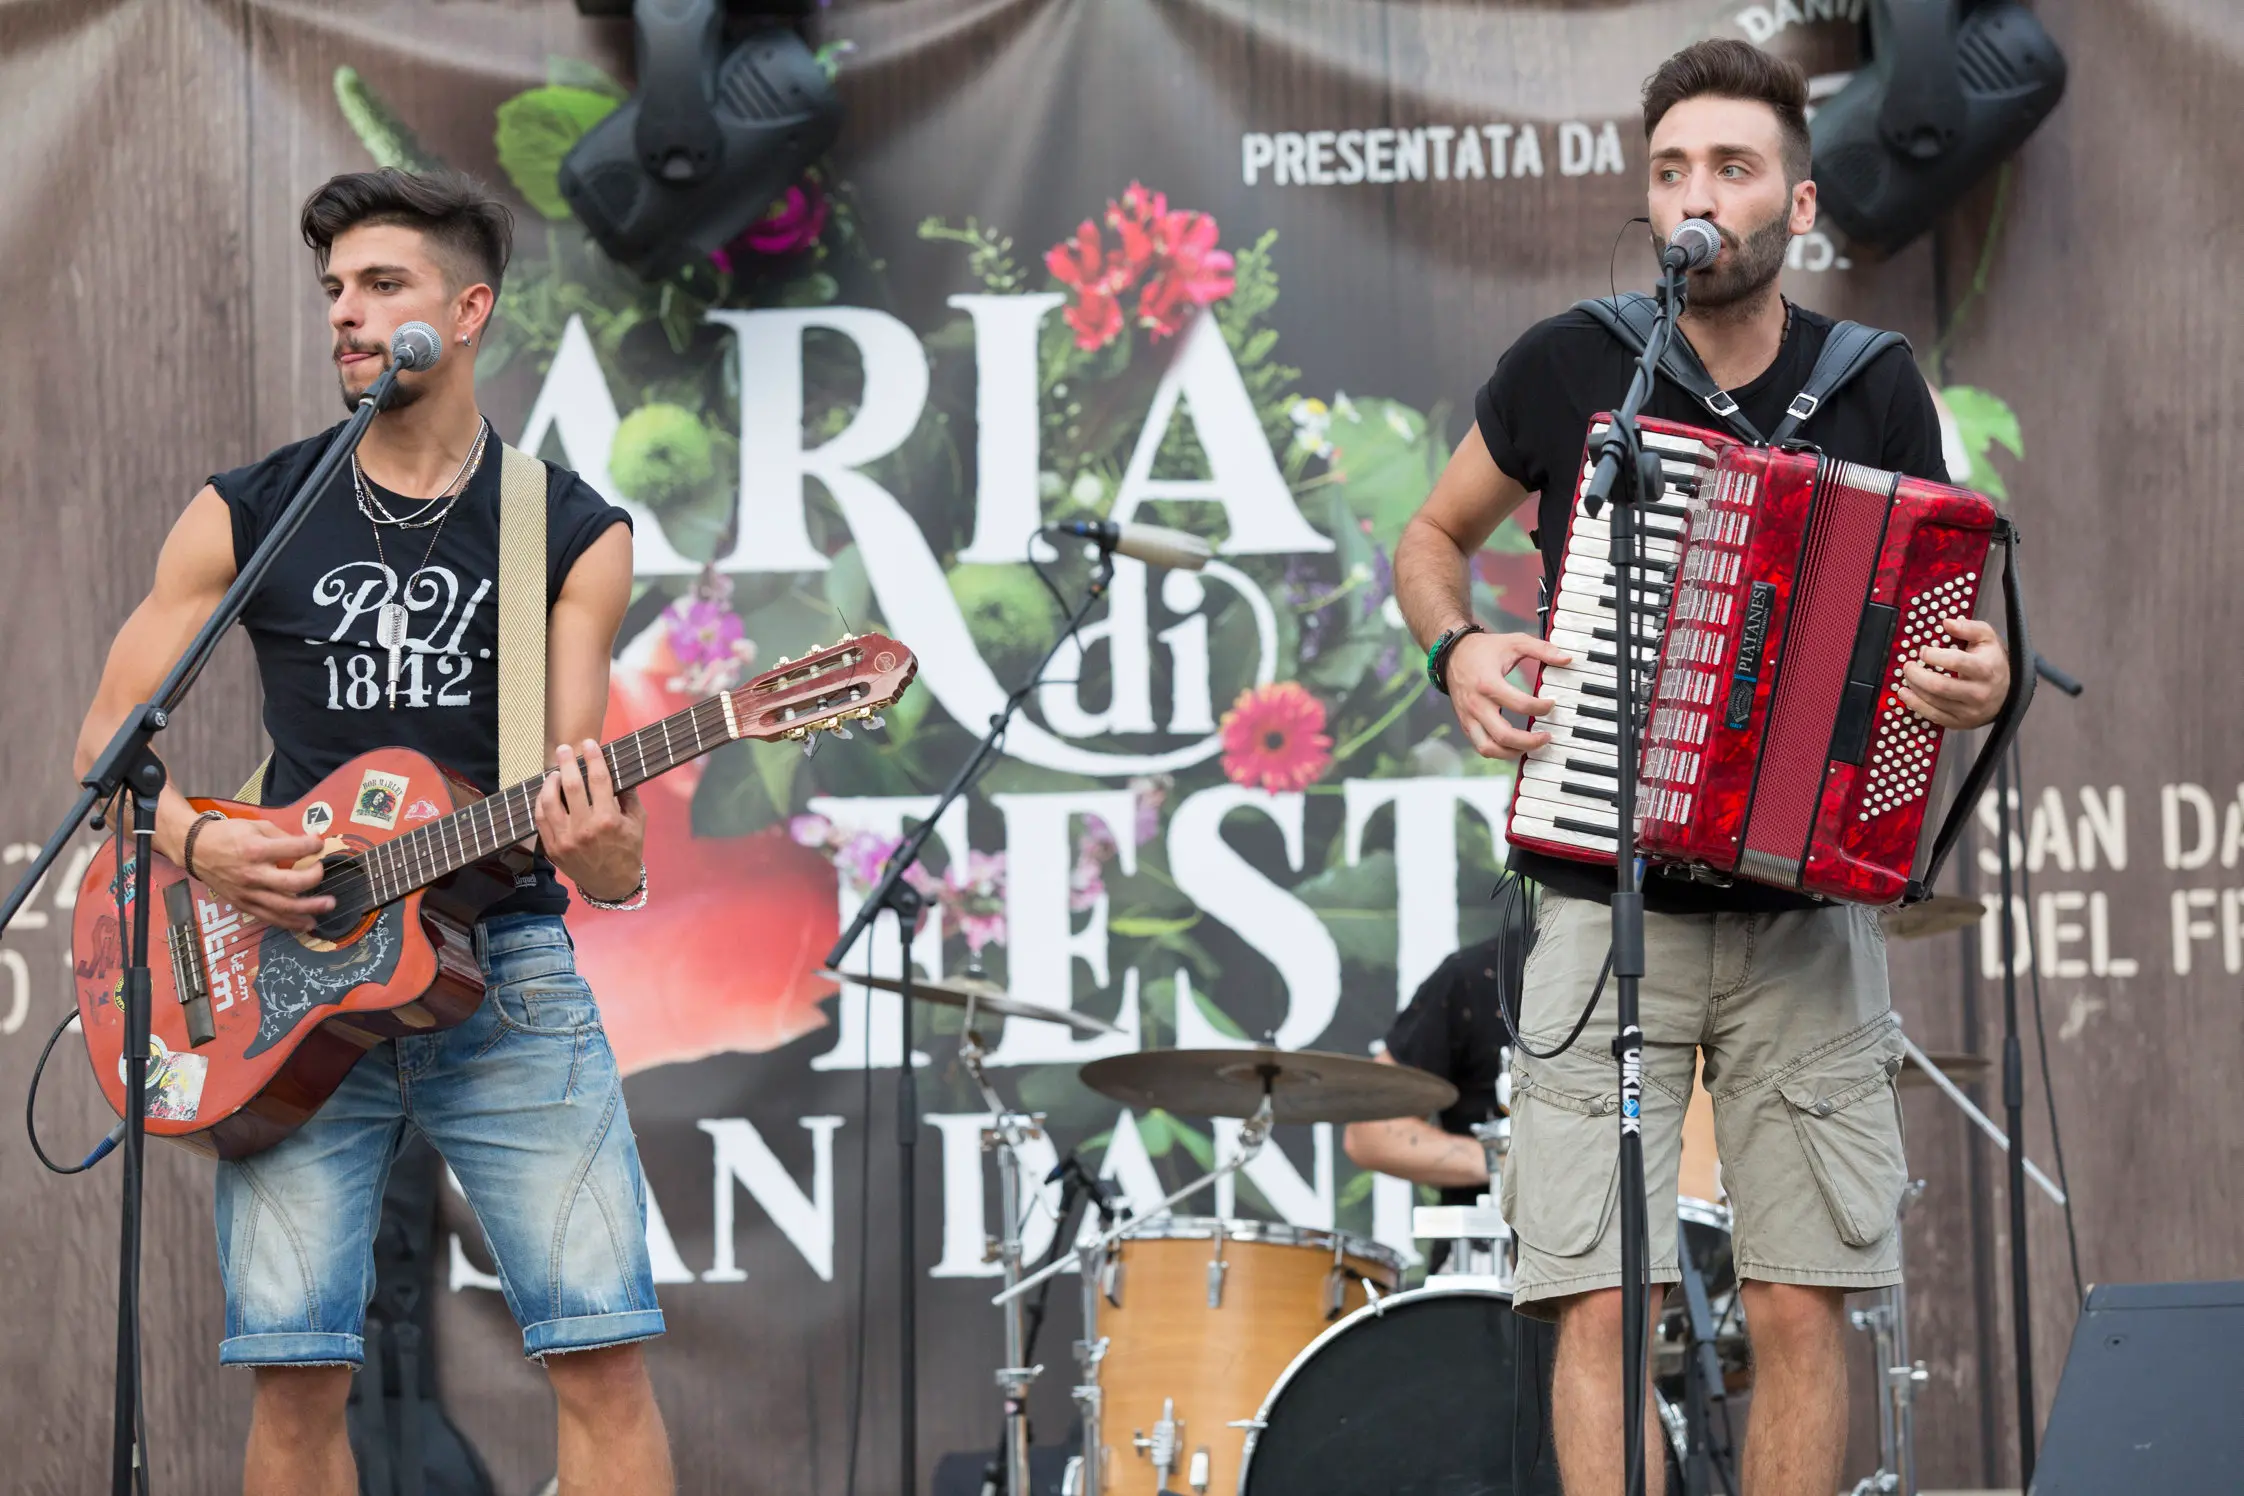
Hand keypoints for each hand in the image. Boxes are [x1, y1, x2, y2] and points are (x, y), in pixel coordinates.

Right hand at [190, 817, 333, 932]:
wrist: (196, 850)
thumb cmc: (227, 835)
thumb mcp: (256, 826)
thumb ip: (283, 836)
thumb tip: (309, 844)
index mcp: (256, 850)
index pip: (293, 850)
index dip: (312, 847)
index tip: (319, 845)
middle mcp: (252, 874)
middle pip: (291, 883)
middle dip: (314, 879)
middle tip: (324, 873)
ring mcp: (247, 893)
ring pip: (283, 907)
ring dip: (309, 909)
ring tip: (328, 906)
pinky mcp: (243, 904)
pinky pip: (269, 917)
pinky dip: (289, 922)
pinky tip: (306, 923)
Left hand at [534, 740, 647, 901]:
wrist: (611, 884)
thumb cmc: (628, 850)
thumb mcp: (637, 822)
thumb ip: (628, 796)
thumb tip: (616, 770)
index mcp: (608, 820)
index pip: (599, 780)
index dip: (593, 758)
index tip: (590, 743)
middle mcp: (584, 828)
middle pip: (571, 785)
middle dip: (567, 762)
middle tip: (564, 748)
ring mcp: (565, 839)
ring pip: (549, 801)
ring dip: (550, 781)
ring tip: (554, 772)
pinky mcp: (553, 848)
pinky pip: (540, 819)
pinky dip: (541, 802)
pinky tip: (546, 792)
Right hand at [1443, 630, 1575, 758]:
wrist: (1453, 654)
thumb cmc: (1484, 649)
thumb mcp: (1514, 642)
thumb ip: (1542, 649)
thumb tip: (1566, 659)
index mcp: (1488, 684)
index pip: (1521, 705)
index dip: (1542, 707)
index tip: (1553, 704)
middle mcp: (1476, 705)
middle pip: (1504, 735)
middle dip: (1530, 741)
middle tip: (1547, 736)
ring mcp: (1468, 717)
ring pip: (1489, 749)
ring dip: (1513, 752)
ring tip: (1531, 746)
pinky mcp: (1466, 724)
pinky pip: (1482, 747)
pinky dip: (1500, 752)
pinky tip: (1516, 745)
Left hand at [1897, 618, 2008, 730]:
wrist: (2008, 692)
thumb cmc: (1993, 661)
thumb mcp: (1987, 639)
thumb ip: (1969, 628)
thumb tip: (1946, 622)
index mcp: (1986, 670)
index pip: (1957, 662)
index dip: (1935, 656)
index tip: (1923, 651)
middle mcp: (1979, 693)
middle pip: (1940, 686)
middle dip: (1917, 675)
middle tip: (1908, 665)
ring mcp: (1970, 711)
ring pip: (1933, 701)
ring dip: (1914, 688)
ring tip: (1907, 676)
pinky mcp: (1960, 723)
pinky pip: (1933, 716)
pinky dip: (1914, 704)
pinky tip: (1905, 693)